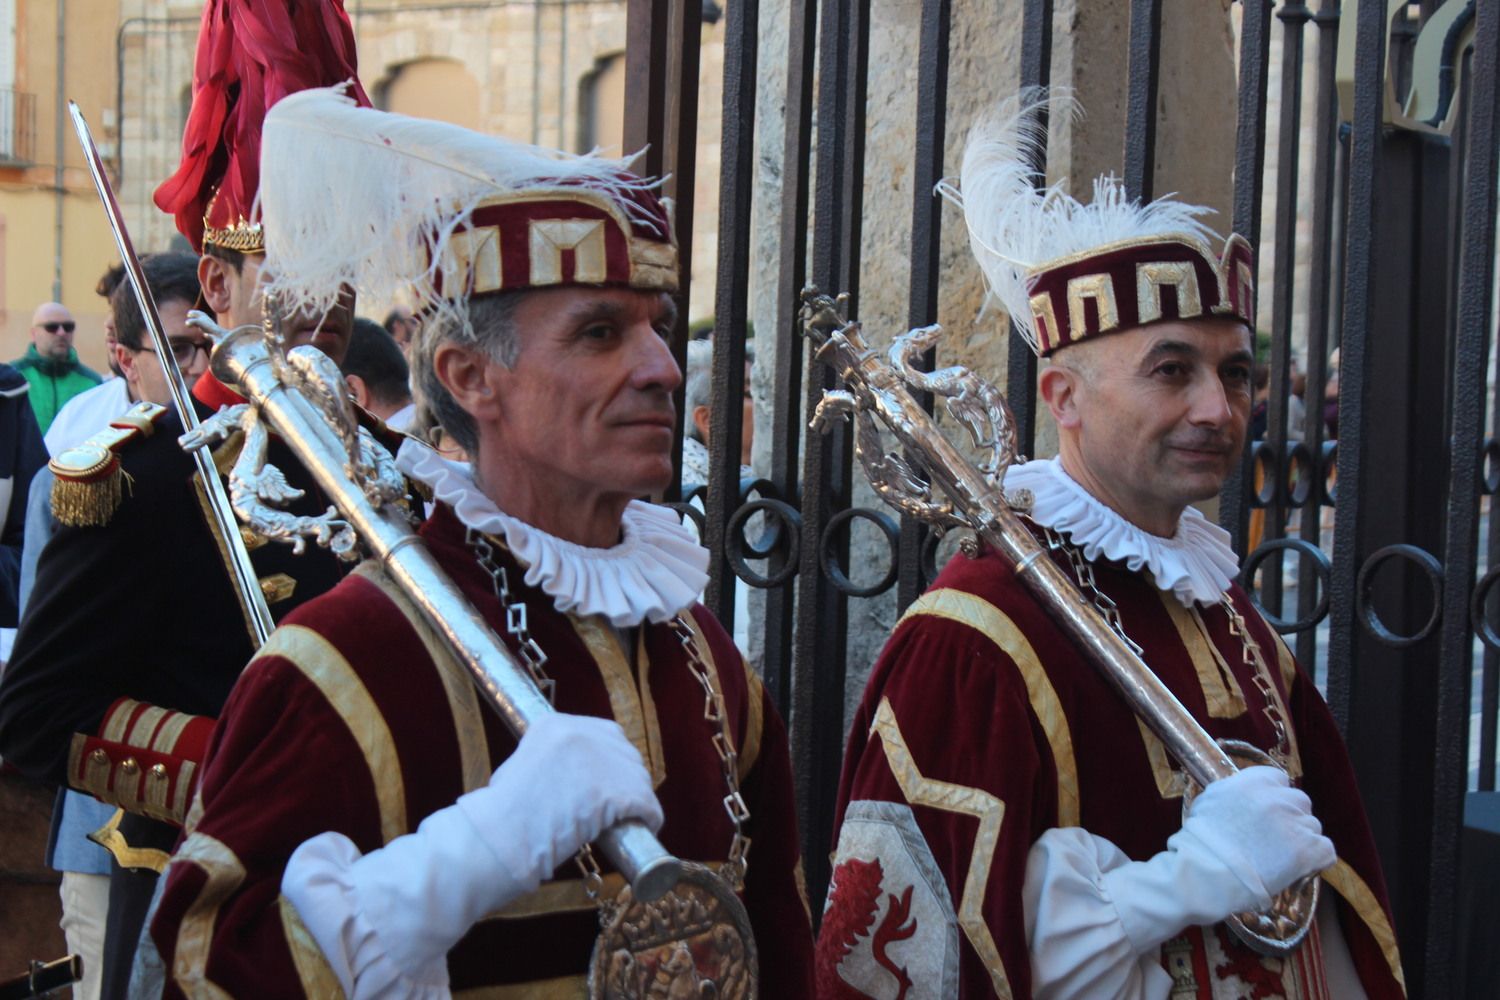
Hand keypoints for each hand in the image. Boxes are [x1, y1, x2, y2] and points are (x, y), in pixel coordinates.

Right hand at [326, 712, 661, 984]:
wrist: (497, 837)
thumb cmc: (500, 815)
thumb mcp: (522, 768)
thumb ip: (550, 762)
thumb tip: (576, 778)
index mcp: (554, 724)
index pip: (604, 733)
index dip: (611, 762)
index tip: (610, 782)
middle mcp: (580, 732)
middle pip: (625, 753)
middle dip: (627, 779)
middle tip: (621, 806)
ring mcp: (598, 760)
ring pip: (638, 778)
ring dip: (638, 799)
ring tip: (630, 820)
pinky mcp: (614, 789)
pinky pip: (645, 803)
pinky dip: (649, 817)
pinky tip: (646, 827)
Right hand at [1179, 765, 1335, 901]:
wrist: (1207, 873)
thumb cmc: (1201, 841)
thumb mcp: (1210, 800)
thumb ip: (1233, 791)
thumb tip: (1243, 792)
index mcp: (1253, 782)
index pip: (1279, 779)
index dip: (1274, 797)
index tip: (1267, 813)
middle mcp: (1277, 798)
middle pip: (1299, 801)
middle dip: (1290, 817)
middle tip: (1274, 837)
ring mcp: (1295, 823)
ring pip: (1312, 826)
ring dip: (1301, 839)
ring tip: (1281, 857)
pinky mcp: (1308, 849)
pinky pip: (1326, 850)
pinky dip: (1316, 859)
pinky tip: (1300, 866)